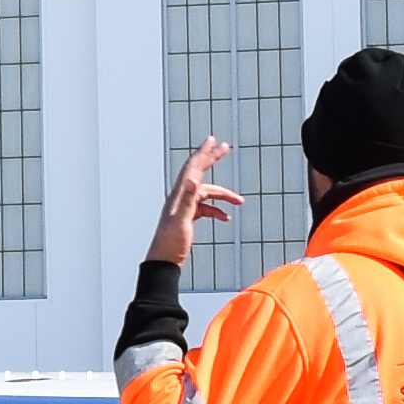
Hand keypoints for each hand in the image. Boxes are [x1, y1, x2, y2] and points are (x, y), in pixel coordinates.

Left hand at [145, 138, 241, 264]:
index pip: (192, 168)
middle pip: (198, 173)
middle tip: (225, 147)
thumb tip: (193, 179)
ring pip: (207, 195)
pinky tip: (226, 219)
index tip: (213, 140)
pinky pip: (205, 208)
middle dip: (212, 160)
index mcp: (178, 195)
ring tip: (240, 202)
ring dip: (223, 196)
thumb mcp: (181, 221)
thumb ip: (188, 200)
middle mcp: (180, 198)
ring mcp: (184, 208)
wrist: (163, 262)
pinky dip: (216, 211)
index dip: (203, 153)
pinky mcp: (187, 218)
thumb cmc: (170, 244)